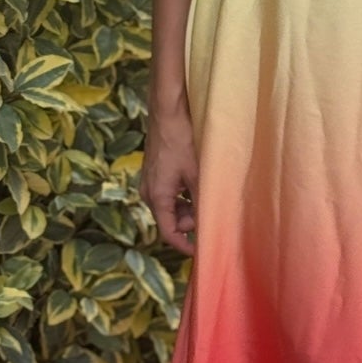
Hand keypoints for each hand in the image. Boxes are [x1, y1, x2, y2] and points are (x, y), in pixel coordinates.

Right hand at [138, 107, 199, 256]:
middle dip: (191, 220)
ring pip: (172, 207)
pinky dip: (185, 194)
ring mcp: (151, 182)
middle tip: (212, 208)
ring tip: (208, 192)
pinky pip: (171, 194)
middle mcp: (149, 193)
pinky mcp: (156, 173)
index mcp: (156, 197)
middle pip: (171, 220)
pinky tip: (199, 182)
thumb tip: (211, 226)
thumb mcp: (197, 174)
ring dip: (190, 206)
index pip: (169, 232)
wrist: (167, 112)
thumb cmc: (181, 140)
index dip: (185, 245)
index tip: (202, 251)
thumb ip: (202, 201)